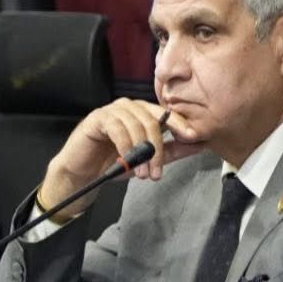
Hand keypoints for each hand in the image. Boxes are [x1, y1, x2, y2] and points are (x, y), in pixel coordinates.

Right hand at [38, 99, 202, 220]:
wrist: (83, 172)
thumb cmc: (114, 163)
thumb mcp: (147, 159)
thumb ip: (172, 151)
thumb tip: (199, 144)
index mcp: (143, 113)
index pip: (166, 114)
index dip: (180, 124)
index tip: (194, 137)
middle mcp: (130, 107)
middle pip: (152, 120)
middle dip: (158, 148)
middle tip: (158, 173)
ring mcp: (113, 111)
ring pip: (136, 125)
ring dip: (141, 152)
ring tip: (143, 174)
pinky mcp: (98, 118)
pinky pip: (117, 128)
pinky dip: (125, 146)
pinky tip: (127, 162)